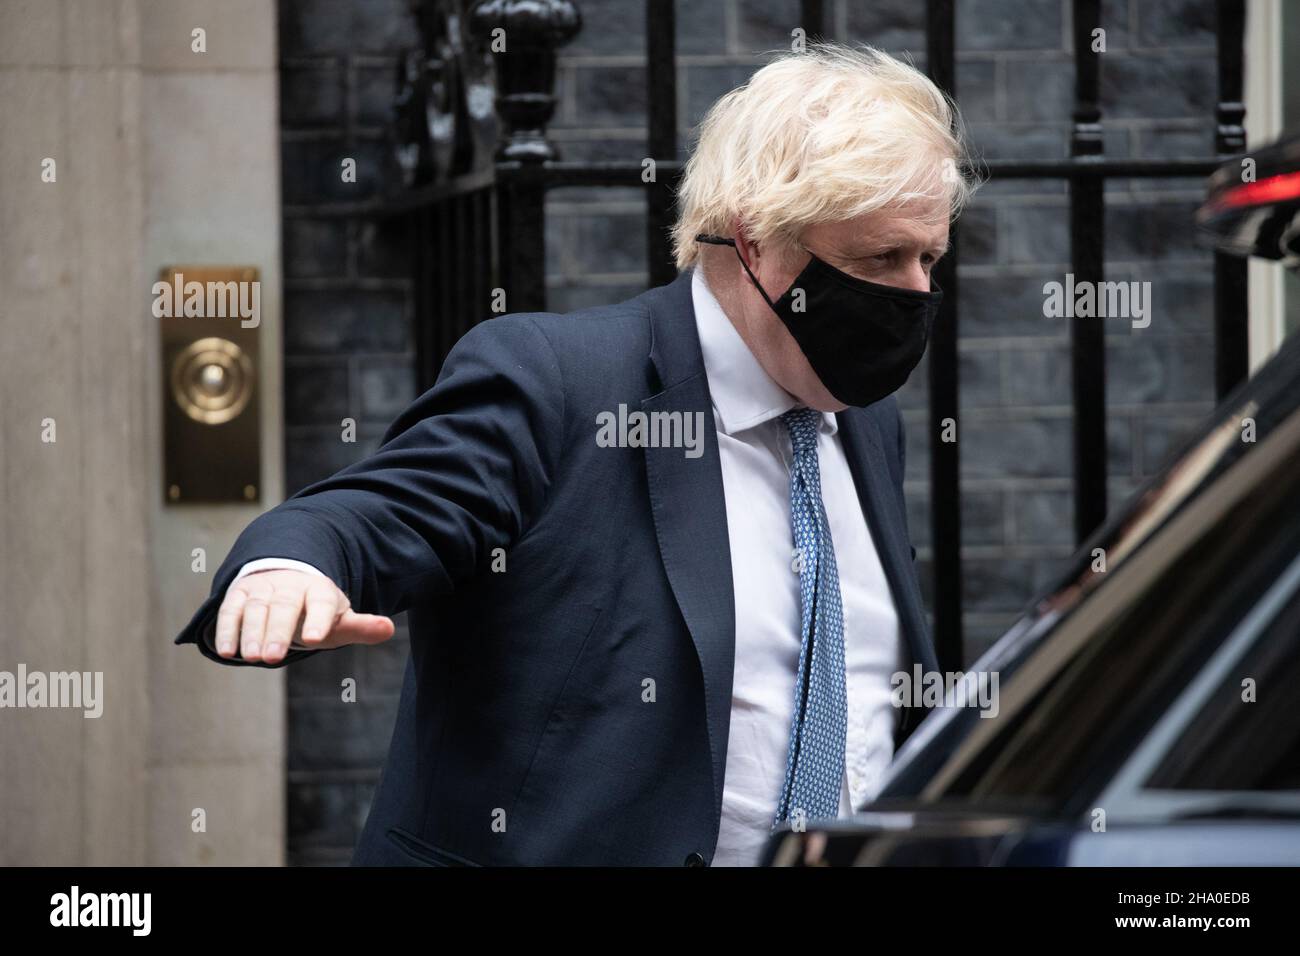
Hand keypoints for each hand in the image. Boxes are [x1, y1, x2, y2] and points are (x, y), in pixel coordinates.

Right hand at [214, 569, 394, 663]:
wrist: (287, 580)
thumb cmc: (318, 611)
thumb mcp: (340, 619)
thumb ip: (361, 627)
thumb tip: (388, 629)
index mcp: (320, 590)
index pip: (321, 603)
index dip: (318, 619)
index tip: (314, 638)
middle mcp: (290, 586)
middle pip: (284, 606)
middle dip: (278, 631)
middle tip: (273, 657)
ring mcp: (263, 589)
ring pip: (256, 608)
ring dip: (252, 633)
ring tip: (251, 658)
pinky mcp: (239, 595)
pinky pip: (231, 610)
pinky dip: (227, 629)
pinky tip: (227, 651)